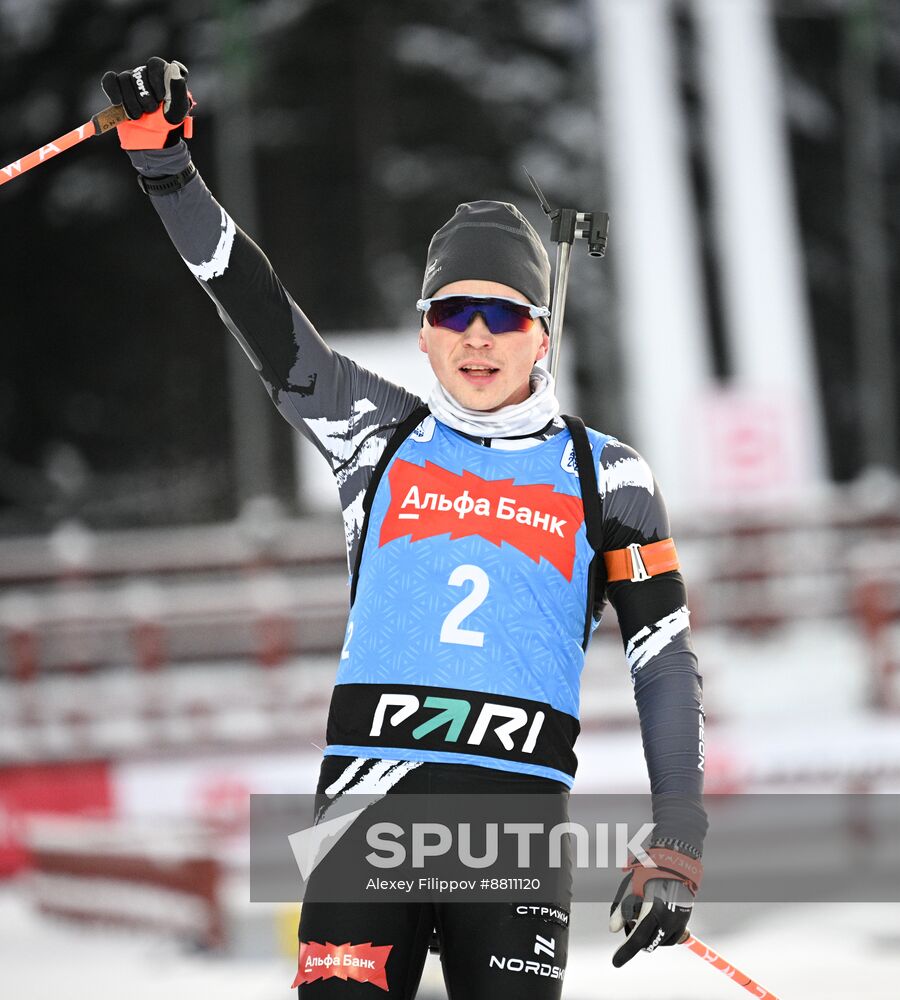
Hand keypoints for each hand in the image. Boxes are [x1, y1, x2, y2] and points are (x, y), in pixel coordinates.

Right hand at [101, 57, 192, 149]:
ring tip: (138, 115)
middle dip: (144, 97)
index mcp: (162, 74)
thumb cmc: (168, 122)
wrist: (153, 138)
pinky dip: (112, 91)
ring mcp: (130, 80)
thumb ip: (178, 88)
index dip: (155, 80)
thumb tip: (174, 66)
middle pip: (138, 74)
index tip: (161, 97)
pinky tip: (118, 103)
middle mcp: (146, 74)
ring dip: (131, 101)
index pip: (154, 64)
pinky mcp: (117, 89)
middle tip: (150, 111)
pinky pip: (110, 80)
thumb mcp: (178, 109)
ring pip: (124, 79)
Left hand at [609, 846, 701, 967]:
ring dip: (648, 937)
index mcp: (653, 910)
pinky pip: (670, 939)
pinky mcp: (684, 922)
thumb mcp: (631, 889)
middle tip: (630, 923)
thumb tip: (612, 930)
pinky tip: (655, 920)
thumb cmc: (650, 874)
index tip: (615, 962)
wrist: (676, 865)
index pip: (637, 938)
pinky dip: (660, 935)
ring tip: (642, 917)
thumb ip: (622, 911)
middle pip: (647, 942)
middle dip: (635, 939)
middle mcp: (667, 919)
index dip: (625, 952)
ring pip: (658, 942)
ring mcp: (678, 922)